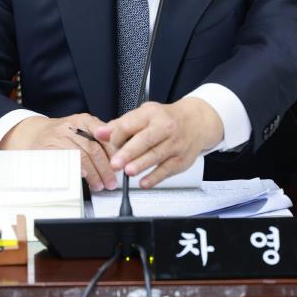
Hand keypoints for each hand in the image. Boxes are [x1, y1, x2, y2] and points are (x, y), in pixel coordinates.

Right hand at [0, 113, 117, 190]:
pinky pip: (65, 160)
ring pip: (81, 155)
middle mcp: (71, 127)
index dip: (114, 151)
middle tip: (112, 181)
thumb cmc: (60, 134)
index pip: (104, 134)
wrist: (32, 133)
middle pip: (93, 148)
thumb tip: (120, 155)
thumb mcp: (80, 130)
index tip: (121, 164)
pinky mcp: (48, 149)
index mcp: (83, 120)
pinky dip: (76, 169)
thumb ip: (98, 139)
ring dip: (93, 173)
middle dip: (105, 167)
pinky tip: (82, 176)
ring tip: (100, 184)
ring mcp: (58, 137)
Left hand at [94, 97, 223, 187]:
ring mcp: (175, 144)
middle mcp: (165, 127)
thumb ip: (121, 125)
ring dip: (141, 165)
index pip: (130, 124)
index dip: (117, 136)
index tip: (110, 145)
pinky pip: (167, 170)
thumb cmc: (166, 119)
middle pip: (145, 140)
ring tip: (128, 172)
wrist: (196, 122)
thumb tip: (100, 133)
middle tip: (115, 163)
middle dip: (129, 152)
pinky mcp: (182, 159)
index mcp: (151, 114)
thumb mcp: (144, 114)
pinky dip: (155, 177)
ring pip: (156, 155)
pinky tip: (143, 182)